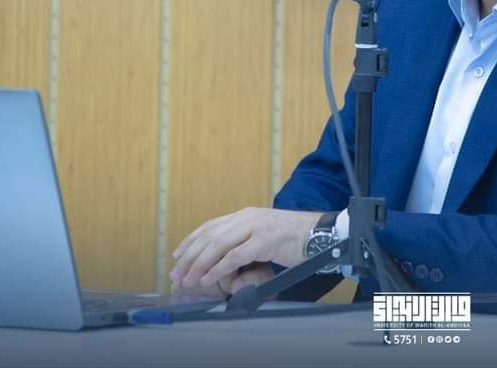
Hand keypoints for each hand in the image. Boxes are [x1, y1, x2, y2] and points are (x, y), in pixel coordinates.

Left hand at [169, 207, 321, 293]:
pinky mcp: (264, 241)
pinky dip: (218, 269)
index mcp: (245, 215)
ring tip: (189, 280)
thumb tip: (225, 256)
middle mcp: (247, 218)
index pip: (210, 226)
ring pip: (217, 245)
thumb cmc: (294, 238)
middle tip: (177, 274)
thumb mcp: (264, 234)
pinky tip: (209, 280)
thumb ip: (245, 240)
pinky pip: (234, 257)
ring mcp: (256, 228)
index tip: (177, 256)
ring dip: (199, 265)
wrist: (319, 234)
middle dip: (189, 257)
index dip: (191, 241)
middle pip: (209, 236)